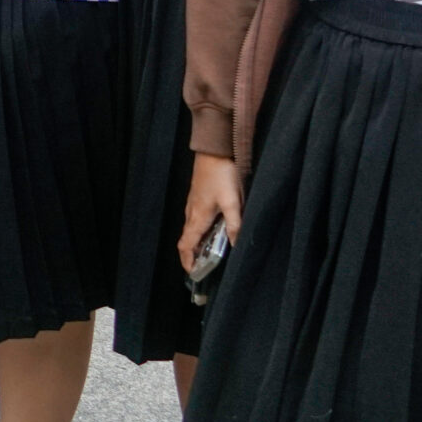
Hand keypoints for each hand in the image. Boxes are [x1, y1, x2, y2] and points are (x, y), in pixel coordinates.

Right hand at [179, 152, 243, 272]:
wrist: (213, 150)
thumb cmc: (221, 174)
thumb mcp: (233, 202)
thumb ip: (234, 225)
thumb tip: (236, 246)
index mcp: (198, 217)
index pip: (185, 245)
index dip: (187, 260)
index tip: (192, 272)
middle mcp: (191, 212)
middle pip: (187, 238)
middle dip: (193, 254)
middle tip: (205, 264)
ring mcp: (193, 202)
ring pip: (191, 227)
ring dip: (197, 241)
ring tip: (212, 248)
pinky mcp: (197, 195)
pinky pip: (195, 217)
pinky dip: (201, 228)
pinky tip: (215, 225)